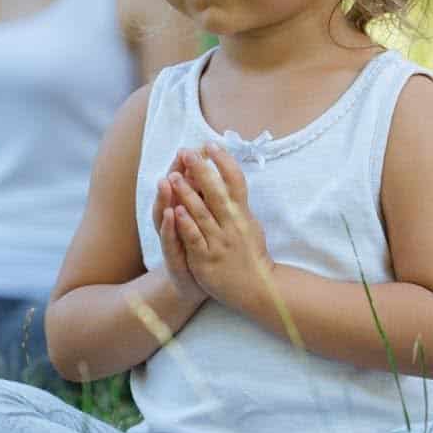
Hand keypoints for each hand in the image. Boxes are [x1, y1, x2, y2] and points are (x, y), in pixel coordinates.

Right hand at [151, 159, 207, 305]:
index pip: (181, 185)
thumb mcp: (204, 220)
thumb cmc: (201, 247)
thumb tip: (212, 169)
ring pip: (165, 215)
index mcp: (183, 211)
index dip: (183, 167)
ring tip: (166, 181)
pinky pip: (170, 240)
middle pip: (170, 195)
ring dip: (165, 198)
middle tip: (177, 158)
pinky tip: (171, 213)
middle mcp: (173, 222)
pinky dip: (170, 227)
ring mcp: (171, 239)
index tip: (190, 149)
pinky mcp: (173, 258)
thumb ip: (204, 197)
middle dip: (174, 176)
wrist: (195, 286)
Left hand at [165, 145, 273, 305]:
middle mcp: (233, 224)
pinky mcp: (207, 259)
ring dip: (188, 194)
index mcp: (243, 213)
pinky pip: (196, 239)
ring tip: (174, 177)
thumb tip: (231, 176)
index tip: (211, 144)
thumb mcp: (250, 223)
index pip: (235, 181)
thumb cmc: (251, 252)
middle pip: (217, 192)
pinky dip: (186, 225)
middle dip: (201, 170)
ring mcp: (220, 242)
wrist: (258, 288)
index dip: (224, 161)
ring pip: (202, 214)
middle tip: (187, 151)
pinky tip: (175, 211)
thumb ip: (239, 202)